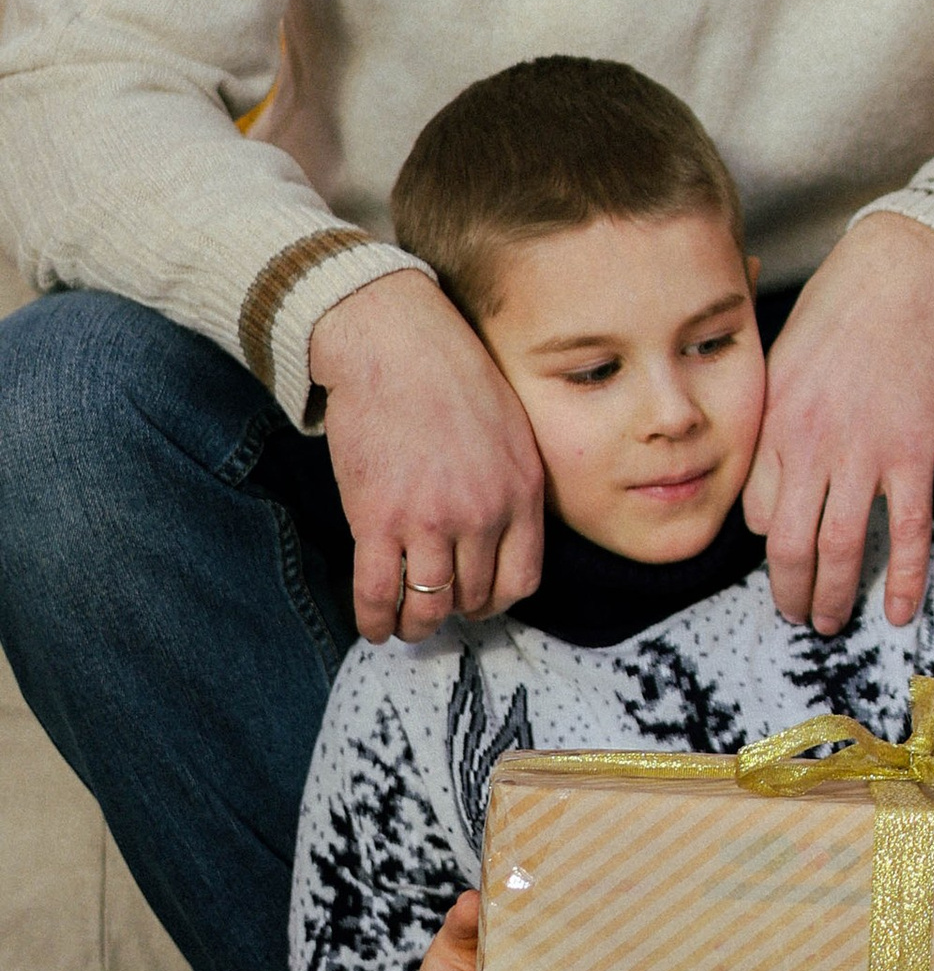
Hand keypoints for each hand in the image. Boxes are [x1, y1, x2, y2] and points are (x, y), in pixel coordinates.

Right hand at [310, 271, 546, 645]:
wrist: (394, 343)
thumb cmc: (451, 376)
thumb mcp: (512, 429)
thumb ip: (513, 485)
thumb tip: (502, 533)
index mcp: (522, 492)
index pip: (522, 579)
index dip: (496, 601)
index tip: (477, 601)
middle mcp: (484, 515)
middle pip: (473, 596)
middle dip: (454, 612)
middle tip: (434, 609)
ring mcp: (431, 521)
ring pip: (429, 605)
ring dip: (416, 626)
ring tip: (405, 627)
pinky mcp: (377, 519)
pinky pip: (378, 592)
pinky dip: (375, 620)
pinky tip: (373, 626)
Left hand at [746, 212, 933, 634]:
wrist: (899, 281)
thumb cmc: (838, 319)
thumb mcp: (778, 368)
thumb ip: (770, 431)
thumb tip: (763, 496)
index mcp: (773, 427)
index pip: (754, 513)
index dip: (765, 547)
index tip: (781, 565)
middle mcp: (810, 446)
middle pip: (788, 545)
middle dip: (790, 594)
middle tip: (797, 618)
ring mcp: (864, 453)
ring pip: (841, 547)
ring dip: (834, 596)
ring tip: (833, 622)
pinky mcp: (914, 453)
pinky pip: (907, 530)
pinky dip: (903, 577)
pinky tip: (898, 611)